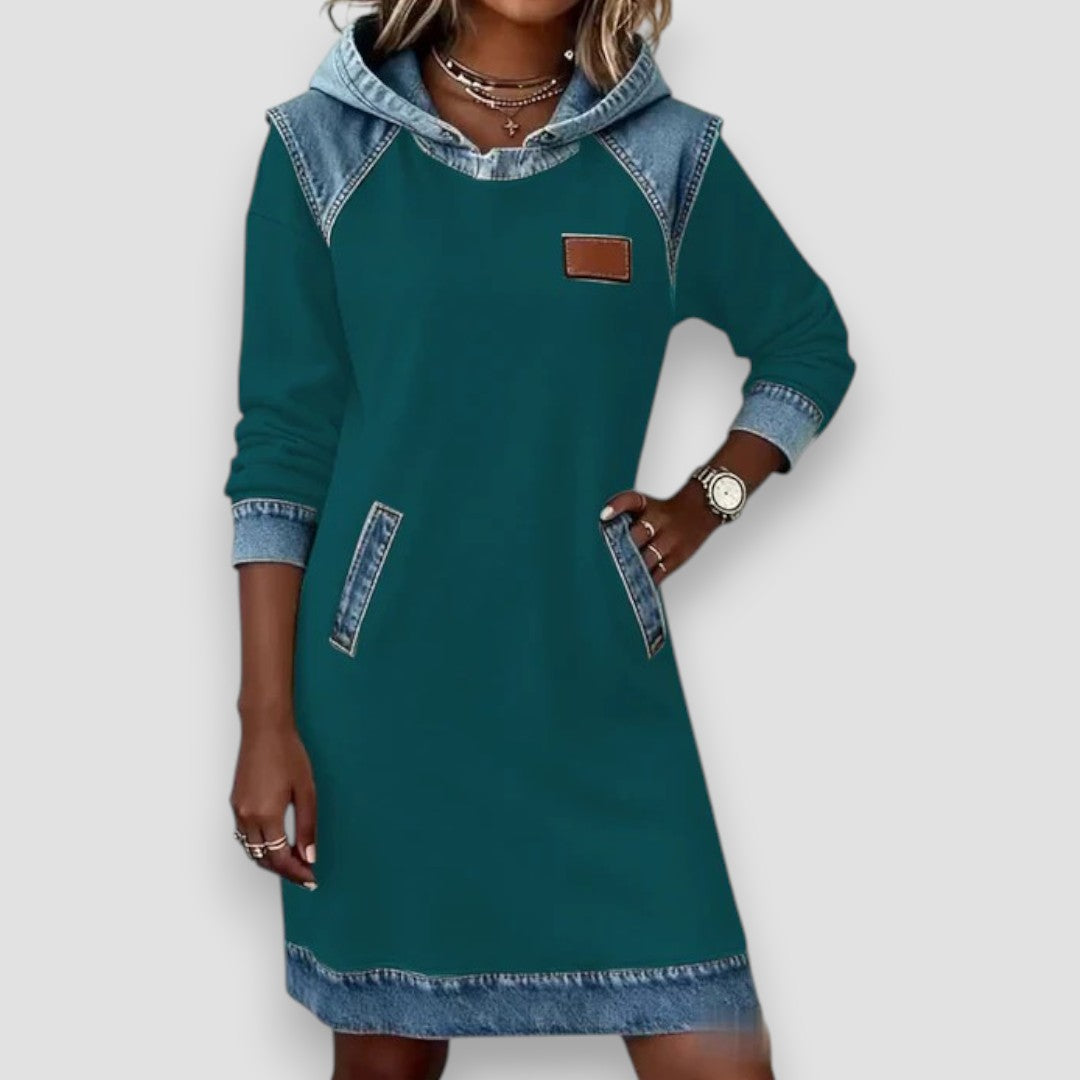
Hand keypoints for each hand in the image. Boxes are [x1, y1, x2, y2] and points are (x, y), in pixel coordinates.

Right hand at [230, 722, 317, 888]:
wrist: (264, 729)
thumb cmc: (287, 754)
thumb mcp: (306, 791)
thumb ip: (308, 826)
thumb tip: (309, 855)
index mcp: (266, 815)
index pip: (280, 858)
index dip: (296, 872)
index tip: (310, 878)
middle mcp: (247, 816)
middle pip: (263, 858)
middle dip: (283, 870)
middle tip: (304, 873)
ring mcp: (238, 810)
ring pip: (251, 849)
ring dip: (270, 859)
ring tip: (293, 861)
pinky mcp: (236, 802)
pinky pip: (245, 835)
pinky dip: (259, 845)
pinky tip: (276, 842)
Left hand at [599, 483, 719, 583]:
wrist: (699, 510)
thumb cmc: (663, 510)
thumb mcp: (644, 502)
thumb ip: (621, 509)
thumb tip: (602, 522)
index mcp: (648, 506)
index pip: (630, 501)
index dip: (616, 507)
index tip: (604, 516)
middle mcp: (660, 521)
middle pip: (638, 535)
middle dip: (622, 546)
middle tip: (607, 557)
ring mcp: (670, 541)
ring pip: (648, 558)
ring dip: (632, 567)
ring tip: (618, 576)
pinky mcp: (677, 558)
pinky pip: (660, 573)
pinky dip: (647, 580)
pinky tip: (635, 585)